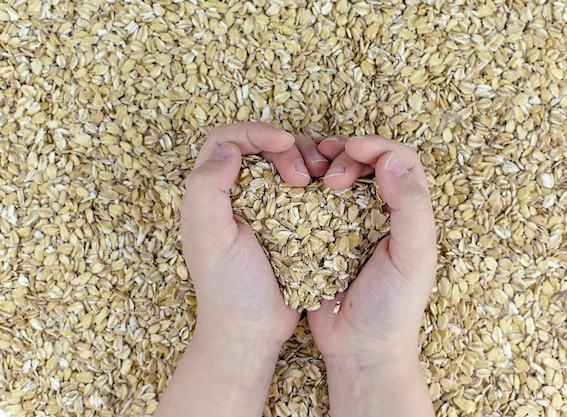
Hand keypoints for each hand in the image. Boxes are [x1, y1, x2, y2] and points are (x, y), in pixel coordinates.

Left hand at [182, 122, 328, 348]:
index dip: (255, 132)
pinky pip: (304, 188)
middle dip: (286, 148)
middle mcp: (234, 194)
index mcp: (210, 193)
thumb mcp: (210, 238)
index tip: (283, 141)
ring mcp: (263, 207)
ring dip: (306, 160)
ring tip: (322, 179)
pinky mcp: (288, 221)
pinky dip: (318, 181)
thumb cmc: (228, 288)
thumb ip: (207, 189)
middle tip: (303, 176)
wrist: (253, 330)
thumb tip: (228, 149)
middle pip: (260, 146)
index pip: (227, 140)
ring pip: (285, 163)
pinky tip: (330, 190)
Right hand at [307, 135, 436, 416]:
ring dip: (325, 167)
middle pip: (368, 163)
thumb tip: (391, 159)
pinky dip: (307, 190)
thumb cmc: (393, 306)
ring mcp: (351, 224)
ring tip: (310, 174)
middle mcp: (382, 212)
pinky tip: (294, 190)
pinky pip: (316, 203)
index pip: (400, 160)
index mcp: (410, 213)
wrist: (359, 348)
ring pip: (341, 178)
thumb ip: (410, 207)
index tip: (350, 148)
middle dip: (348, 155)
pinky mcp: (324, 237)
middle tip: (330, 175)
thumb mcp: (412, 256)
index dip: (376, 146)